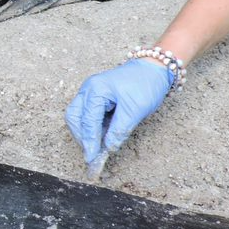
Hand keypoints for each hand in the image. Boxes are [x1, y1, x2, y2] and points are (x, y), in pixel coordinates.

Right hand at [65, 58, 173, 178]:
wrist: (154, 68)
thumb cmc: (145, 84)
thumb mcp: (135, 109)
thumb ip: (119, 129)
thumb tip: (108, 147)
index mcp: (95, 90)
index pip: (87, 121)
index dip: (89, 142)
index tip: (91, 159)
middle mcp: (88, 89)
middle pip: (74, 117)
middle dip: (82, 137)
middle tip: (92, 154)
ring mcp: (91, 92)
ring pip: (78, 116)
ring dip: (86, 133)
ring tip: (97, 147)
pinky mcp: (97, 96)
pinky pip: (88, 114)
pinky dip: (92, 127)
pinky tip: (102, 136)